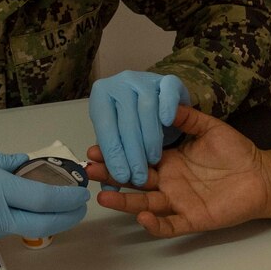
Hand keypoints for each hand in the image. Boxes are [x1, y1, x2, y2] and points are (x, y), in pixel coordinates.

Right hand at [0, 130, 89, 248]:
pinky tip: (18, 207)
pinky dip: (16, 219)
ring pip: (22, 228)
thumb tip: (24, 166)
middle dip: (66, 217)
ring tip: (51, 201)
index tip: (81, 193)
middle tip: (78, 207)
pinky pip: (1, 229)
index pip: (44, 199)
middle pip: (42, 224)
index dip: (68, 198)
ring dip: (41, 218)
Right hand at [87, 105, 270, 237]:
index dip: (119, 153)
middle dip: (112, 176)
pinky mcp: (193, 219)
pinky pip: (170, 225)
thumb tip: (165, 103)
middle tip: (89, 171)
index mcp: (170, 161)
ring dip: (125, 202)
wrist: (262, 175)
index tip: (96, 147)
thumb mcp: (210, 128)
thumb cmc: (237, 151)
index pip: (138, 157)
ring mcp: (179, 202)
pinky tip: (142, 217)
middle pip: (134, 182)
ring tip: (103, 197)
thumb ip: (188, 118)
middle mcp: (169, 183)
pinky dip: (155, 224)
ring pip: (145, 204)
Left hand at [88, 71, 193, 186]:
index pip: (105, 128)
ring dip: (149, 138)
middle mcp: (120, 82)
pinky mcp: (168, 78)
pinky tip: (167, 122)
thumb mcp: (121, 141)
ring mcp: (145, 78)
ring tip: (152, 160)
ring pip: (146, 108)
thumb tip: (107, 191)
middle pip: (125, 121)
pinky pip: (169, 90)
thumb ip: (116, 162)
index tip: (121, 176)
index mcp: (102, 96)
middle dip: (131, 153)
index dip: (112, 154)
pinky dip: (168, 105)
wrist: (159, 101)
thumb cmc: (135, 125)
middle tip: (138, 177)